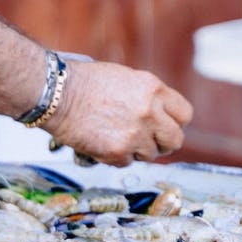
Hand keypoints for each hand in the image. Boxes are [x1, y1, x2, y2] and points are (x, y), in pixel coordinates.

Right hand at [41, 61, 192, 166]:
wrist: (57, 95)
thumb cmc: (86, 83)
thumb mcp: (127, 79)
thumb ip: (148, 97)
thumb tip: (160, 116)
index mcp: (154, 90)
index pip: (185, 114)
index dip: (175, 121)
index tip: (165, 124)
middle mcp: (150, 113)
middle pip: (175, 140)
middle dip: (164, 142)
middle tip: (150, 140)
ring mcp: (135, 135)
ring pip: (151, 155)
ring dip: (138, 150)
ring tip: (117, 137)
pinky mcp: (117, 152)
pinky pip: (128, 162)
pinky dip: (117, 157)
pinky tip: (103, 141)